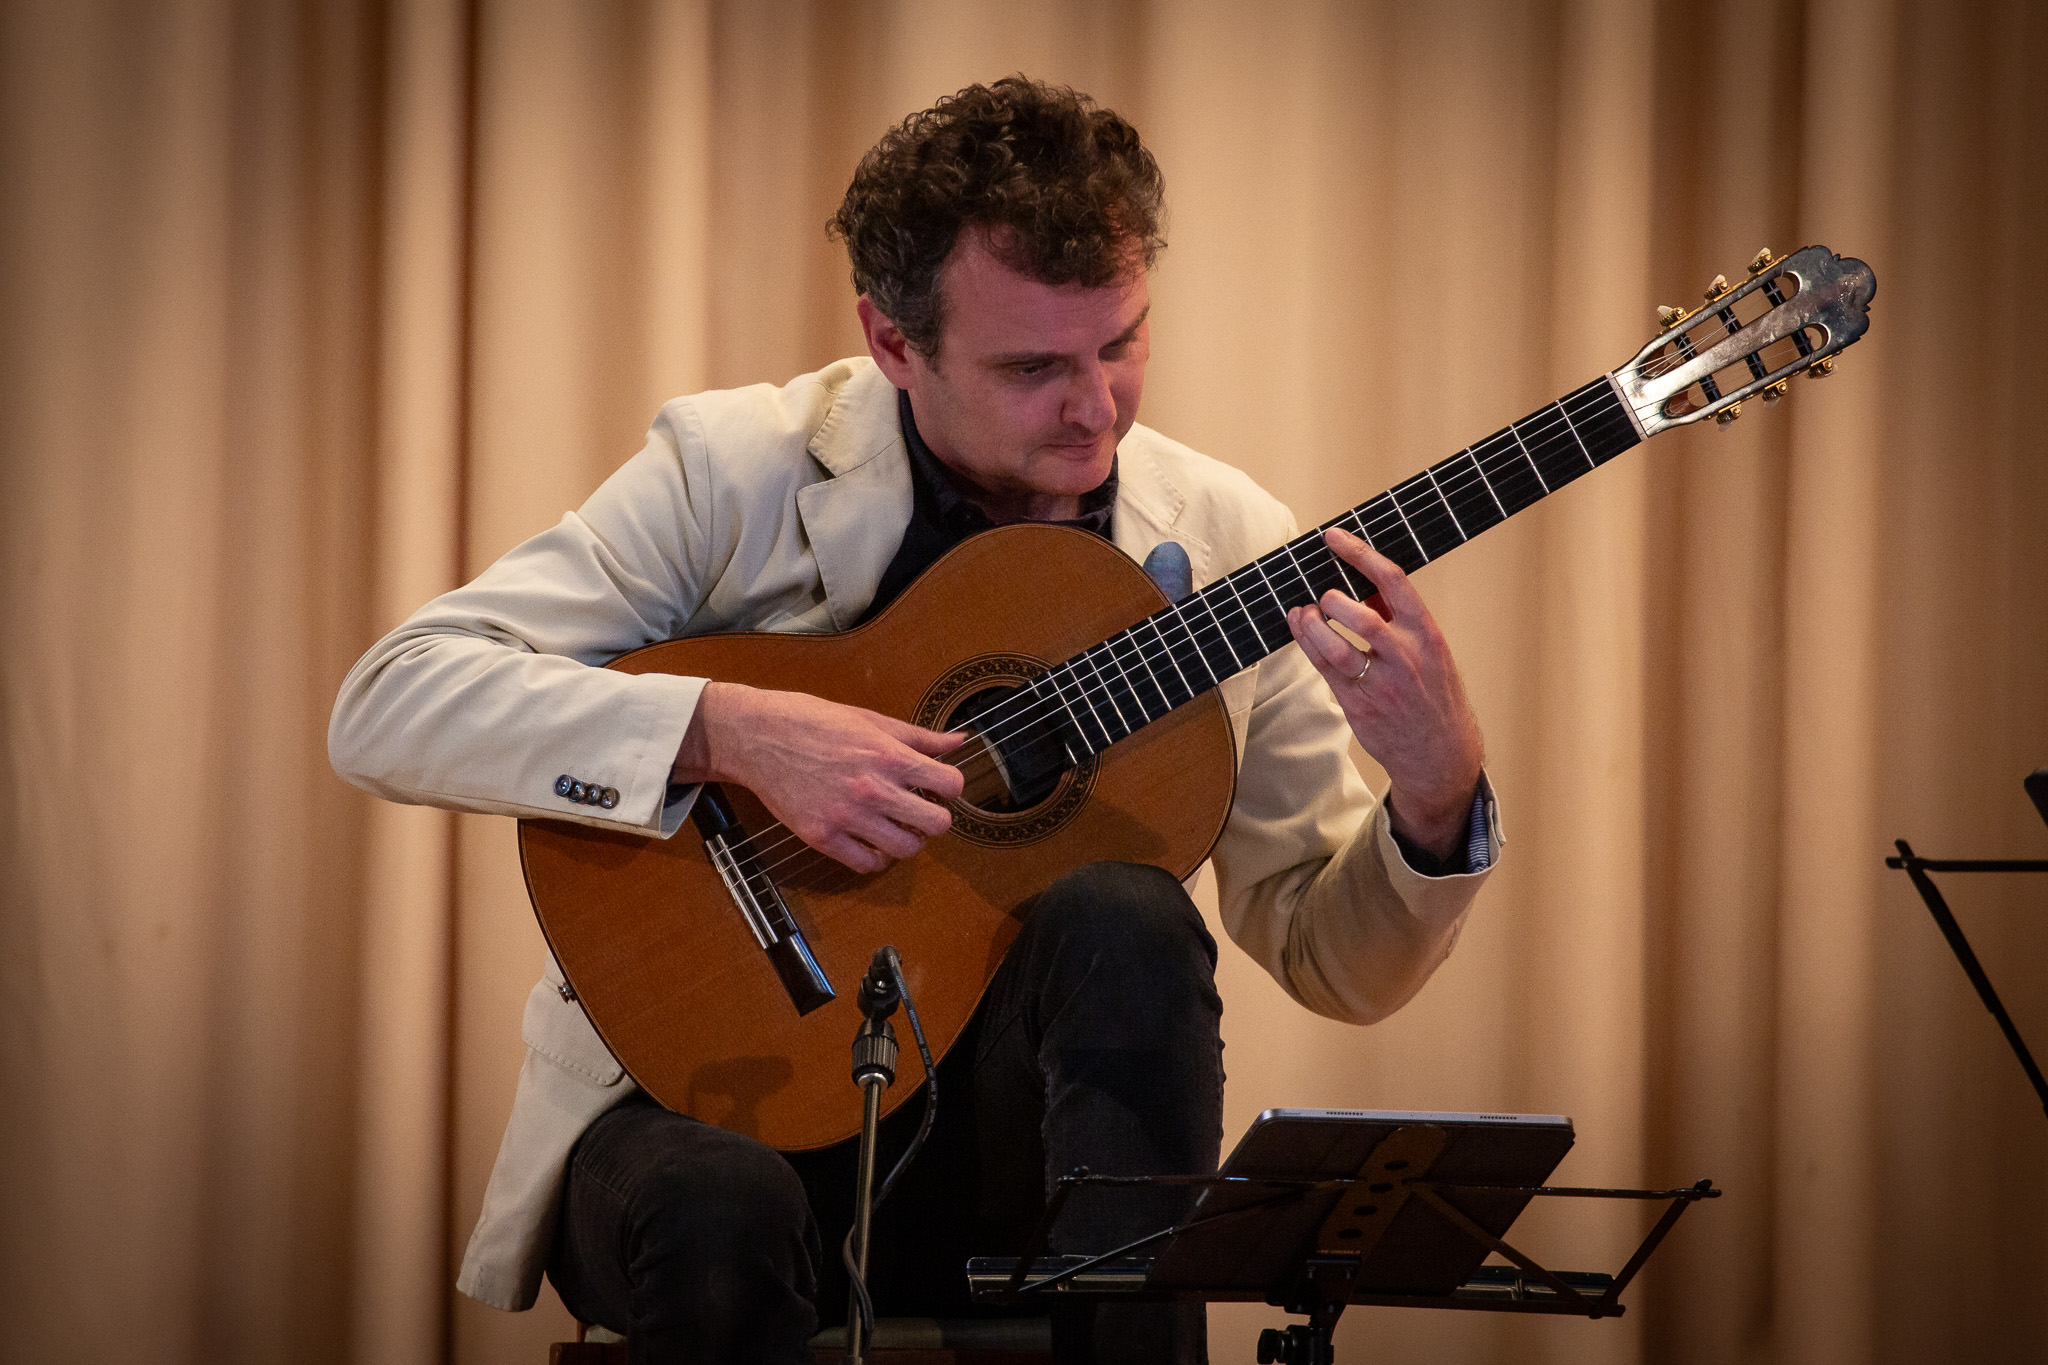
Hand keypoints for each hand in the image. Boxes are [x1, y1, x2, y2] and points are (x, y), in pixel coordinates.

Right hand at [672, 682, 965, 872]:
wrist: (757, 736)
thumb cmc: (813, 721)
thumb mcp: (870, 720)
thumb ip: (917, 737)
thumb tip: (957, 741)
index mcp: (889, 756)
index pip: (951, 784)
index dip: (950, 786)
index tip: (937, 784)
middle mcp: (873, 790)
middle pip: (937, 824)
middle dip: (934, 817)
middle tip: (919, 809)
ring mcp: (848, 818)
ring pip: (906, 850)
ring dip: (907, 839)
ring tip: (895, 825)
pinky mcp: (822, 837)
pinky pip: (867, 864)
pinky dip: (875, 857)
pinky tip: (870, 840)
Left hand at [1287, 527, 1484, 860]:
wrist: (1441, 753)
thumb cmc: (1433, 694)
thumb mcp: (1430, 650)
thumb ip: (1399, 617)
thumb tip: (1363, 584)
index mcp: (1426, 632)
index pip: (1392, 581)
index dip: (1359, 553)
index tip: (1333, 537)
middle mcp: (1406, 656)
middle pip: (1359, 613)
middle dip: (1331, 599)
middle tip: (1322, 595)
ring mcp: (1381, 683)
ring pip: (1335, 645)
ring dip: (1311, 624)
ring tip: (1302, 613)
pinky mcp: (1358, 705)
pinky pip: (1324, 669)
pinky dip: (1307, 645)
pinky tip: (1300, 629)